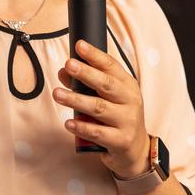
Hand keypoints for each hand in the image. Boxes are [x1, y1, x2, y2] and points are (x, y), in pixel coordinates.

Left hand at [52, 39, 151, 179]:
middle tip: (68, 64)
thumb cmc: (118, 116)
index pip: (111, 66)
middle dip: (86, 73)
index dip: (95, 55)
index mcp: (127, 85)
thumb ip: (85, 84)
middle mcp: (130, 100)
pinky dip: (82, 127)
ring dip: (76, 100)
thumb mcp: (106, 97)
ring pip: (99, 108)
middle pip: (106, 84)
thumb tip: (63, 71)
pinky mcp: (120, 140)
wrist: (136, 149)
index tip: (79, 45)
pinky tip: (68, 122)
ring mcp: (127, 121)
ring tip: (58, 94)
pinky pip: (98, 133)